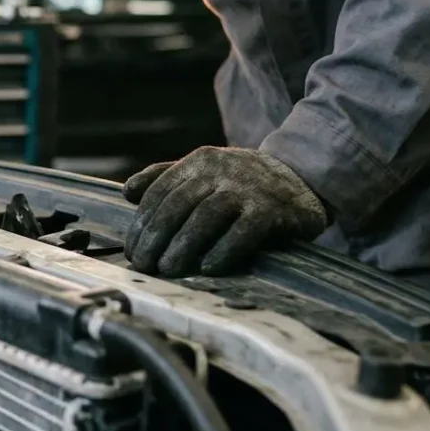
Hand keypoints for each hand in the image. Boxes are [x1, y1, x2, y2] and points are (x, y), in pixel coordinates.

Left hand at [122, 147, 327, 276]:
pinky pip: (244, 230)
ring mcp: (248, 187)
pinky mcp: (273, 208)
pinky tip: (207, 268)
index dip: (142, 223)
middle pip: (178, 204)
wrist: (301, 176)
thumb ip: (166, 179)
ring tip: (167, 269)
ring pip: (207, 216)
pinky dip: (224, 250)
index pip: (160, 192)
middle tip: (144, 265)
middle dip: (156, 237)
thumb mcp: (204, 172)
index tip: (132, 250)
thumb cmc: (242, 182)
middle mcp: (220, 169)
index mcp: (198, 161)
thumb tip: (128, 191)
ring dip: (183, 245)